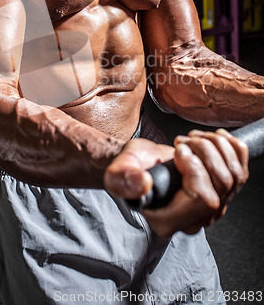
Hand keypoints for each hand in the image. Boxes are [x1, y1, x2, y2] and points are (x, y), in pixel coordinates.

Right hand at [104, 129, 248, 237]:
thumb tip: (143, 183)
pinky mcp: (221, 191)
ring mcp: (211, 208)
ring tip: (192, 139)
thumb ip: (124, 179)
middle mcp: (194, 219)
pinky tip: (213, 139)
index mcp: (170, 221)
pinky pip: (242, 169)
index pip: (204, 200)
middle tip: (182, 142)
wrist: (138, 164)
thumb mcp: (118, 172)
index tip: (178, 153)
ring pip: (234, 175)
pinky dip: (231, 147)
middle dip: (205, 152)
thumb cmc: (128, 169)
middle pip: (223, 185)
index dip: (196, 170)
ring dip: (215, 146)